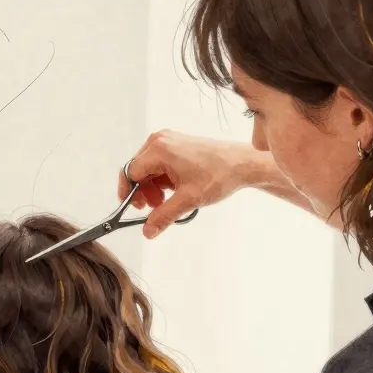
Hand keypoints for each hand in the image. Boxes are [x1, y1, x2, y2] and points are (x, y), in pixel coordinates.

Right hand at [118, 130, 250, 238]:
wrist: (243, 164)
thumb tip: (147, 231)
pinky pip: (158, 165)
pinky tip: (173, 191)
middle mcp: (160, 141)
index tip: (133, 209)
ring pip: (147, 169)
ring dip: (152, 188)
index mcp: (159, 149)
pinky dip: (161, 180)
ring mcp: (168, 141)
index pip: (130, 173)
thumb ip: (163, 216)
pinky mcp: (176, 145)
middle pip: (137, 170)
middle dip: (142, 192)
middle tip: (154, 207)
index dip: (129, 194)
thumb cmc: (219, 175)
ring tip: (166, 201)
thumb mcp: (188, 200)